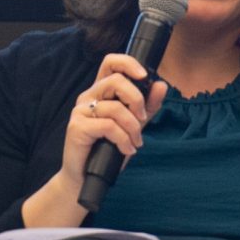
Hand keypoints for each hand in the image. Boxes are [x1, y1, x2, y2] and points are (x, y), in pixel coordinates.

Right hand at [28, 53, 166, 224]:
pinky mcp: (77, 127)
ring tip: (135, 142)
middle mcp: (88, 97)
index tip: (144, 77)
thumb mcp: (133, 126)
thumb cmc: (107, 150)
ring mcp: (80, 111)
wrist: (86, 177)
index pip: (110, 62)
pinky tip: (126, 149)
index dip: (128, 63)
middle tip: (143, 119)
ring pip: (114, 107)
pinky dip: (123, 139)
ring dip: (132, 127)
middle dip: (137, 100)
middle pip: (115, 81)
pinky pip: (108, 126)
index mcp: (100, 91)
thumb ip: (147, 106)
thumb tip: (161, 86)